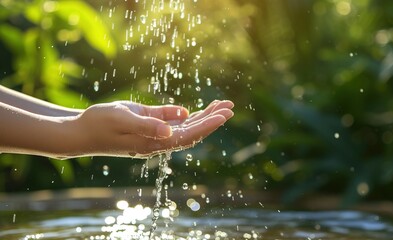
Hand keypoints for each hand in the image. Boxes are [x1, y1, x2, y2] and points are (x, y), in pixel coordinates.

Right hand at [70, 100, 233, 157]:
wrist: (82, 131)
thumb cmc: (99, 123)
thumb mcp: (122, 118)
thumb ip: (147, 124)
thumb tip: (171, 131)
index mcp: (154, 141)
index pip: (188, 134)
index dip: (208, 124)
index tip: (225, 114)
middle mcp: (158, 141)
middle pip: (193, 131)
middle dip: (212, 118)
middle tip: (231, 105)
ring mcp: (155, 135)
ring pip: (186, 127)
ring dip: (204, 117)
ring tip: (221, 105)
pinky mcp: (150, 128)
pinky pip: (174, 123)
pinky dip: (188, 116)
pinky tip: (197, 111)